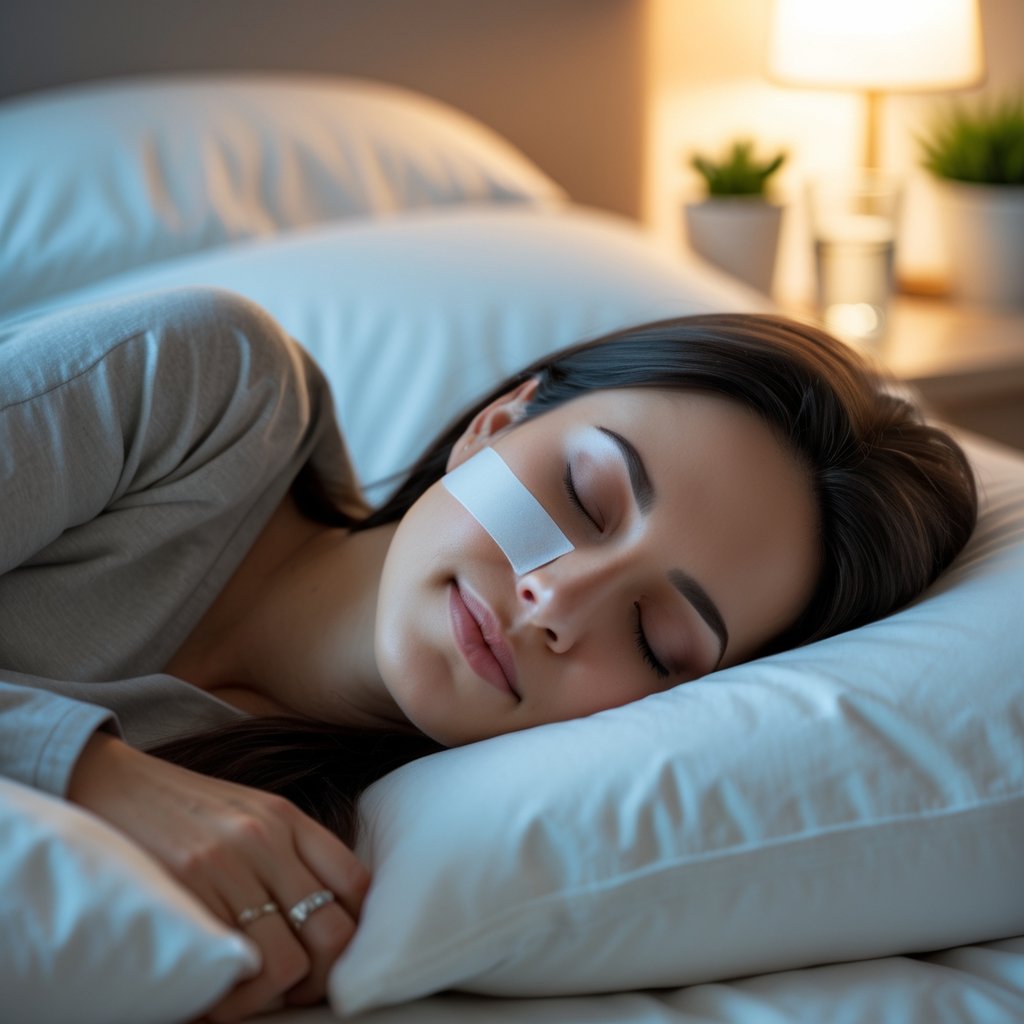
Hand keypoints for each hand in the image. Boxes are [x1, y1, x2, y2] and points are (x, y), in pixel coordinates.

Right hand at [68, 732, 369, 1021]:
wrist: (112, 783)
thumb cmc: (186, 808)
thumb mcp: (251, 811)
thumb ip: (291, 852)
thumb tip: (327, 914)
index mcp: (287, 818)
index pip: (356, 885)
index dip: (355, 932)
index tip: (332, 955)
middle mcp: (264, 840)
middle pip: (332, 933)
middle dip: (323, 977)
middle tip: (296, 990)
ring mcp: (224, 868)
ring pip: (284, 962)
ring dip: (271, 996)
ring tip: (251, 994)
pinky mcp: (182, 894)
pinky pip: (227, 968)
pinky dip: (229, 998)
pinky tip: (217, 995)